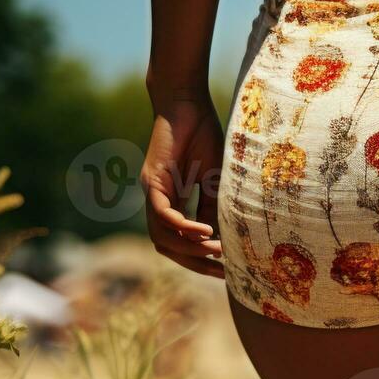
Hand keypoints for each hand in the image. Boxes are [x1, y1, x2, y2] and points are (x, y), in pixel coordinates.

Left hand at [142, 94, 225, 277]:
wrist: (186, 104)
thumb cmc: (203, 137)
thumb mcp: (215, 179)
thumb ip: (213, 207)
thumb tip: (220, 238)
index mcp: (173, 202)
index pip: (180, 242)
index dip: (201, 260)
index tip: (227, 271)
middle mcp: (158, 201)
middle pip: (168, 247)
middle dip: (195, 263)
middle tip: (223, 273)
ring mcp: (152, 192)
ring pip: (162, 236)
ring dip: (189, 249)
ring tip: (218, 251)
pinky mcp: (153, 180)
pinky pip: (164, 214)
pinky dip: (184, 228)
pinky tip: (206, 233)